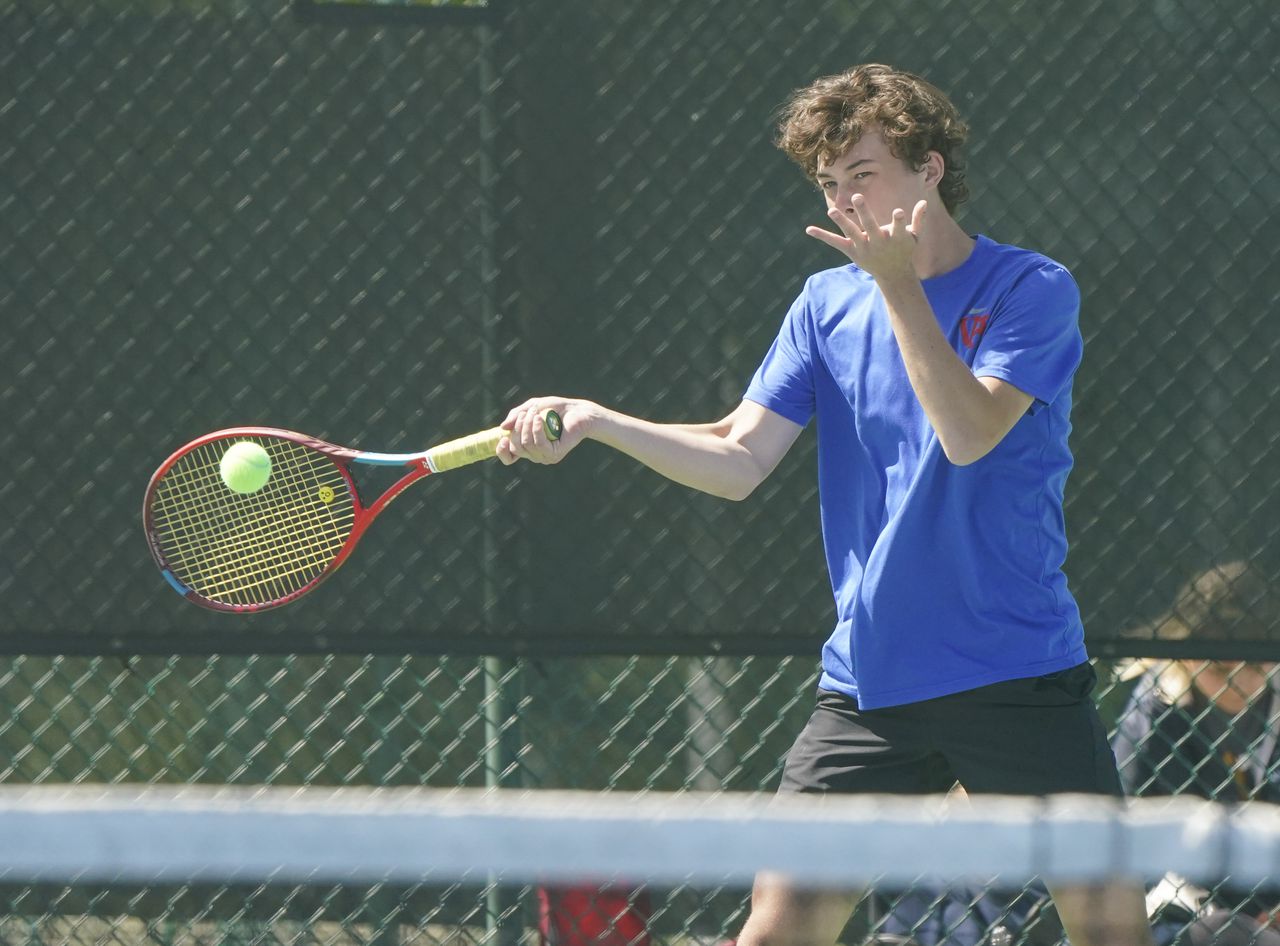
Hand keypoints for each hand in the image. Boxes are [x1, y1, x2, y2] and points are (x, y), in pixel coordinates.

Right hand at [497, 397, 595, 465]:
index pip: (509, 458)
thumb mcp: (531, 407)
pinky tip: (541, 418)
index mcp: (527, 446)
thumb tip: (502, 428)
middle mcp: (535, 454)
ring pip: (526, 444)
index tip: (503, 438)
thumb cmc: (555, 409)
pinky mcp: (555, 454)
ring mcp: (545, 456)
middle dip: (518, 426)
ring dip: (527, 424)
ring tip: (537, 412)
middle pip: (515, 447)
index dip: (501, 451)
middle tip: (528, 412)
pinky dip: (537, 429)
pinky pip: (539, 444)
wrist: (578, 411)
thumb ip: (516, 416)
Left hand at [805, 196, 926, 281]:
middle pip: (870, 225)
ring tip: (831, 210)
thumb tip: (924, 202)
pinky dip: (822, 236)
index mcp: (895, 237)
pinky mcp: (852, 251)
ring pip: (851, 232)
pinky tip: (809, 229)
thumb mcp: (914, 237)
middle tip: (858, 196)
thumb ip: (918, 220)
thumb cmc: (904, 251)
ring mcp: (864, 246)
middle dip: (864, 211)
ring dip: (841, 221)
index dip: (898, 221)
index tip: (899, 212)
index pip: (897, 227)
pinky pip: (835, 242)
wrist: (893, 274)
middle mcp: (878, 242)